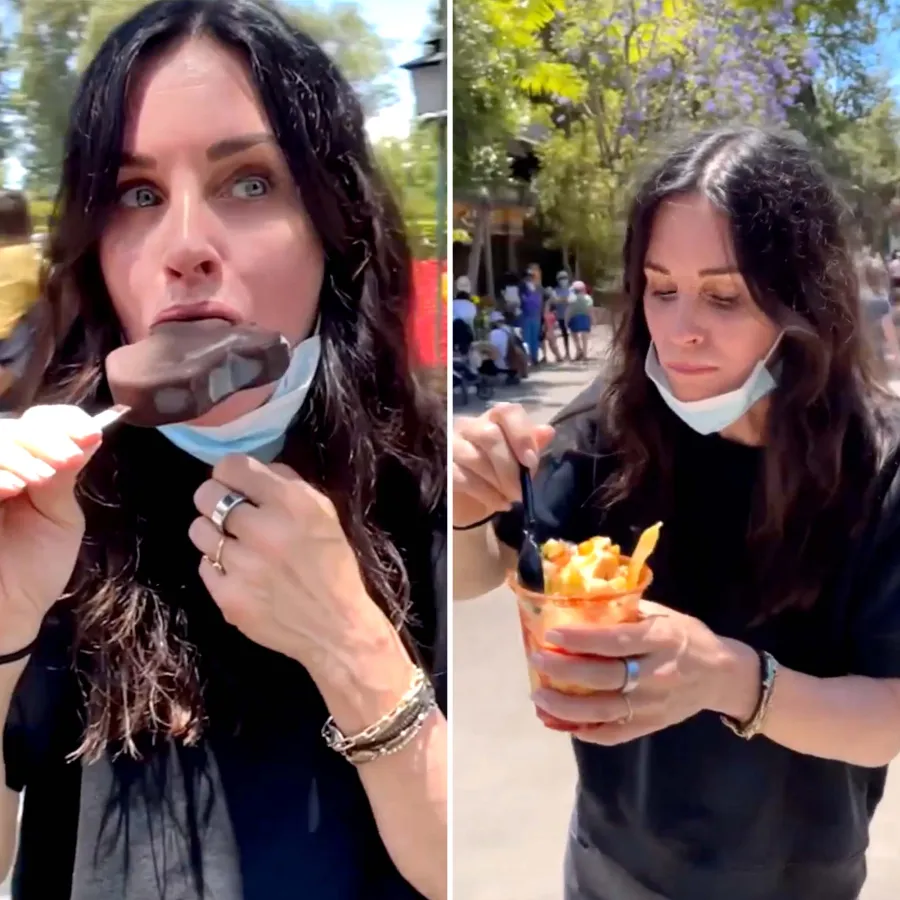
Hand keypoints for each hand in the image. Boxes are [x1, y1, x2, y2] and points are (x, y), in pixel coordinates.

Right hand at [0, 405, 101, 652]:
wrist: (6, 616)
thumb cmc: (32, 570)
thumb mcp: (59, 517)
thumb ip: (65, 476)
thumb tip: (89, 435)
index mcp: (25, 465)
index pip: (39, 422)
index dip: (63, 421)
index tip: (89, 435)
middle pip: (12, 426)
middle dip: (45, 438)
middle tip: (68, 459)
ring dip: (19, 453)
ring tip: (39, 480)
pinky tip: (11, 489)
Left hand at [189, 454, 395, 677]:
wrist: (336, 626)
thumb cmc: (333, 564)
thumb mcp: (324, 512)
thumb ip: (288, 483)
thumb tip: (254, 471)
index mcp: (290, 503)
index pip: (232, 466)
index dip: (231, 472)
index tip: (237, 484)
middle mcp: (262, 530)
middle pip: (207, 494)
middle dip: (215, 499)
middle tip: (229, 512)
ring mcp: (241, 566)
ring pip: (198, 530)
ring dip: (213, 532)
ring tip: (233, 544)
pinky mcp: (227, 596)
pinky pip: (204, 565)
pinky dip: (219, 566)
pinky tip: (240, 572)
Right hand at [453, 403, 553, 527]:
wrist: (472, 506)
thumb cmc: (498, 479)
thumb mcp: (520, 465)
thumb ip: (531, 447)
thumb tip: (547, 431)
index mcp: (492, 420)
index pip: (507, 412)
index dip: (521, 434)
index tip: (530, 462)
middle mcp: (469, 427)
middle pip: (490, 435)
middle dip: (510, 467)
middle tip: (521, 491)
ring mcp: (450, 446)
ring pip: (475, 457)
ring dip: (498, 482)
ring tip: (511, 498)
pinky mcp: (442, 468)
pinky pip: (462, 477)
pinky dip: (486, 493)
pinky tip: (499, 504)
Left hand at [530, 600, 751, 744]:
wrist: (724, 676)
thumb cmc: (688, 637)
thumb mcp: (664, 616)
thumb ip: (627, 613)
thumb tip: (582, 602)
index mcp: (660, 641)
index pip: (615, 642)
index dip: (581, 639)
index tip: (551, 634)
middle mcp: (656, 675)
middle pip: (603, 678)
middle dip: (564, 671)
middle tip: (536, 661)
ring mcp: (653, 705)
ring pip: (603, 711)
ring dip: (566, 707)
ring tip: (538, 698)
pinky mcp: (652, 726)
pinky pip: (614, 734)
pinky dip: (586, 731)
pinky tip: (561, 723)